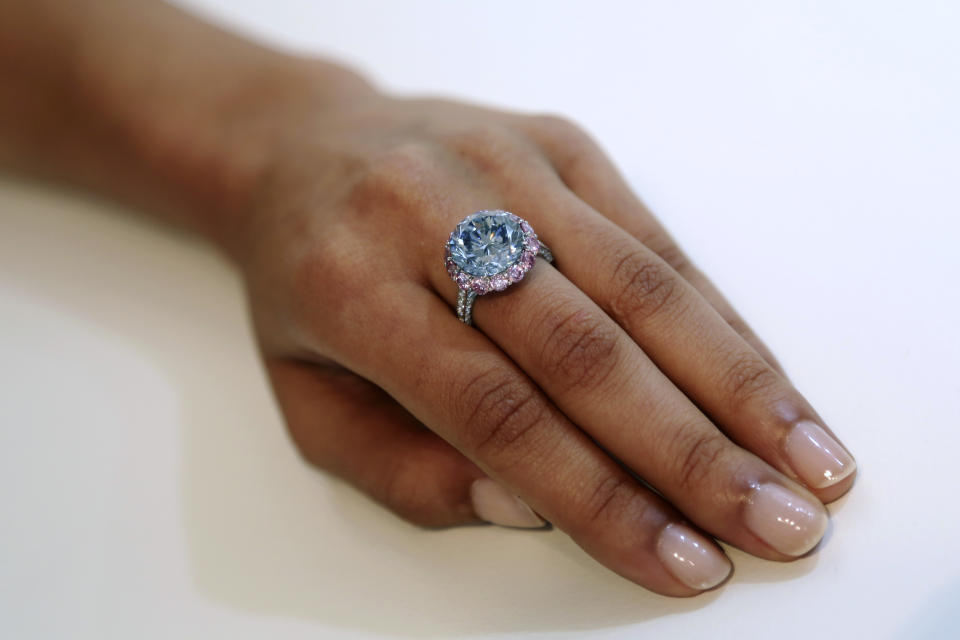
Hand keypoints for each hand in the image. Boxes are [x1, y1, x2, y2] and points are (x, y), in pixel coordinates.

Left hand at [223, 77, 856, 595]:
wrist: (307, 147)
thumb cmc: (306, 285)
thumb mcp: (311, 401)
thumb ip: (408, 471)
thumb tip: (529, 506)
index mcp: (353, 289)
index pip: (495, 413)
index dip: (597, 497)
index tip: (679, 563)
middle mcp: (433, 215)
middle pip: (583, 351)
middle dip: (691, 453)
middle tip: (775, 528)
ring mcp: (505, 169)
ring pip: (640, 288)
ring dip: (735, 385)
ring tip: (809, 463)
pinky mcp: (558, 145)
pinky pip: (653, 240)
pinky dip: (719, 320)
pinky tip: (767, 380)